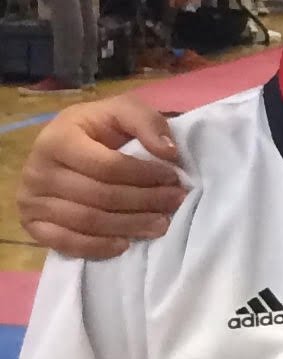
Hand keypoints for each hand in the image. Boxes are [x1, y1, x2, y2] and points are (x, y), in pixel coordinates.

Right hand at [20, 95, 187, 257]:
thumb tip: (168, 152)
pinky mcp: (32, 224)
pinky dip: (97, 247)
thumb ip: (146, 122)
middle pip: (100, 196)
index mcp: (58, 139)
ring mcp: (31, 199)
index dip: (145, 175)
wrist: (67, 146)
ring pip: (88, 221)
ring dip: (129, 226)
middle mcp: (38, 170)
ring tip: (161, 225)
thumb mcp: (121, 111)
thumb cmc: (98, 130)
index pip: (108, 166)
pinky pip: (65, 242)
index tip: (173, 178)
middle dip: (145, 201)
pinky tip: (124, 245)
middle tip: (175, 203)